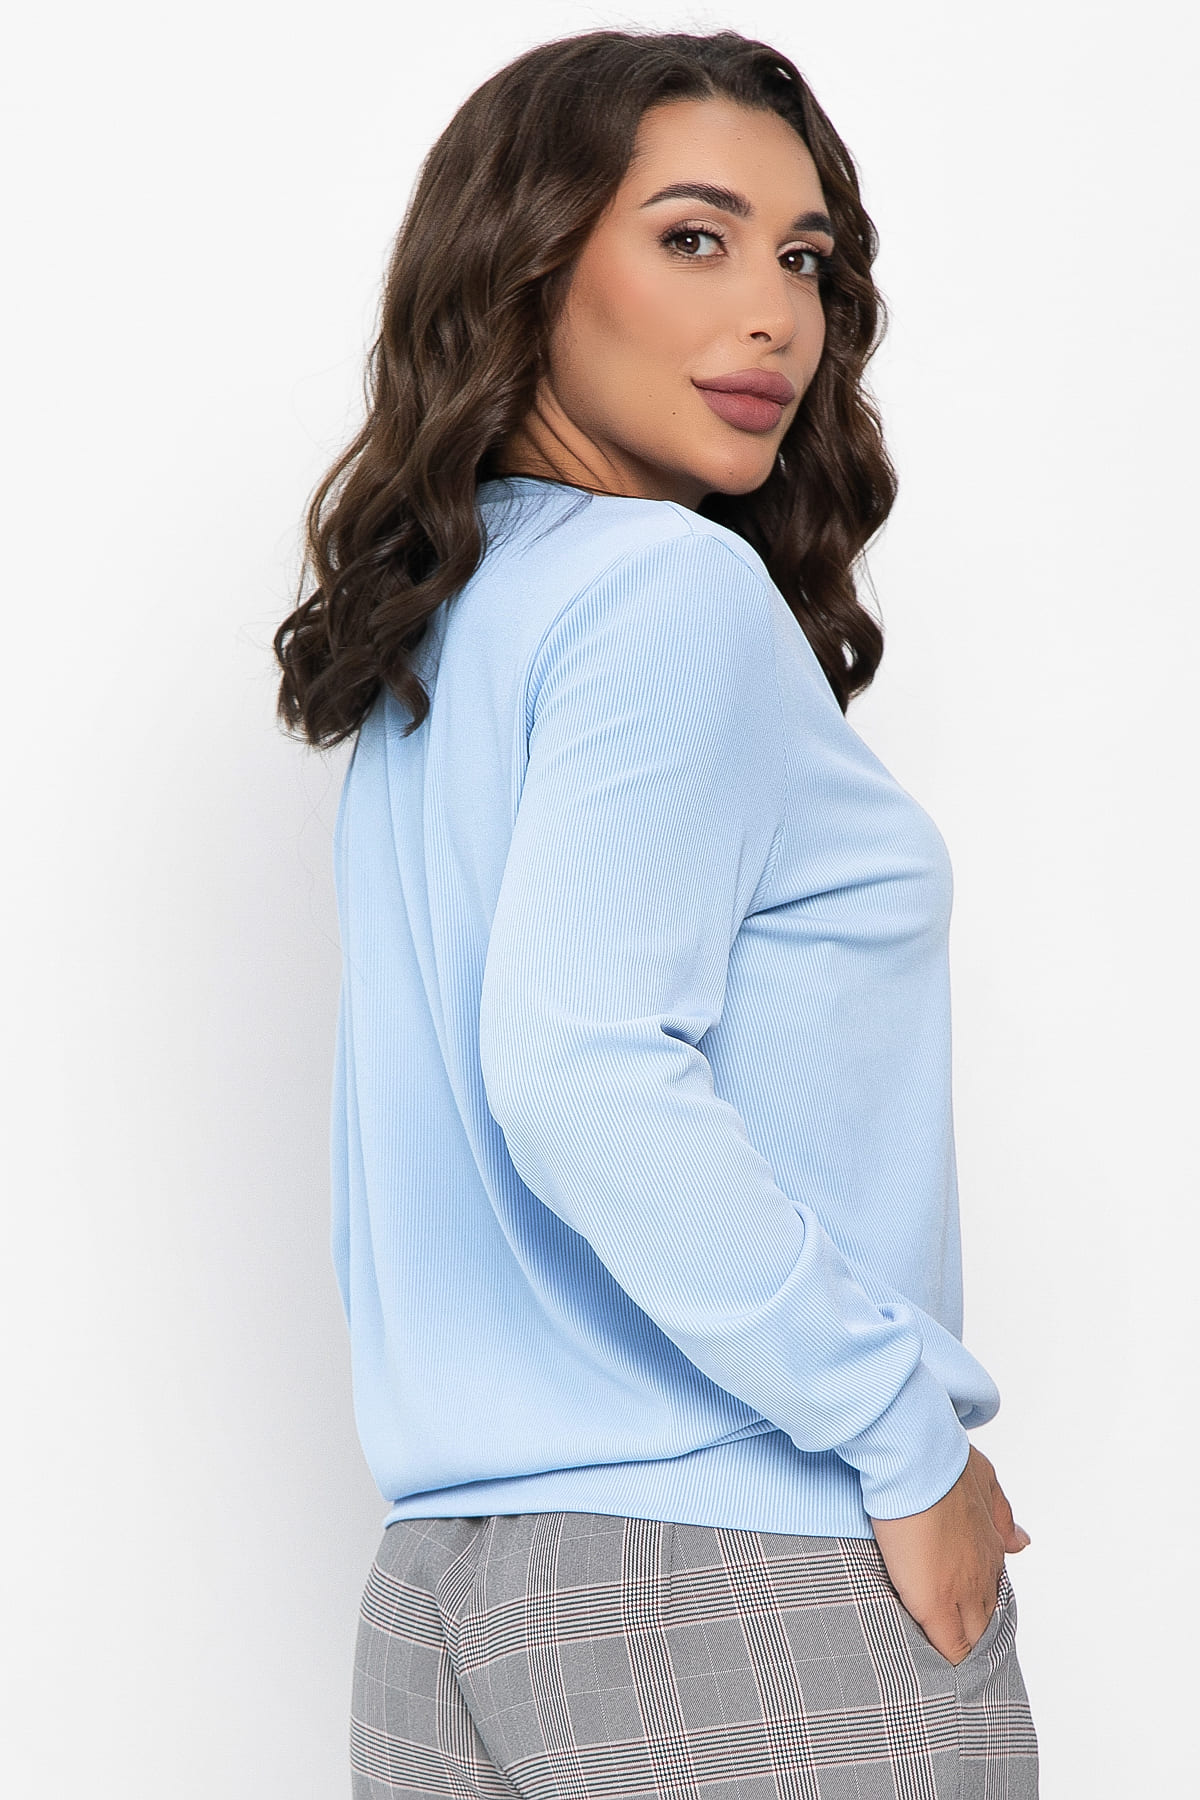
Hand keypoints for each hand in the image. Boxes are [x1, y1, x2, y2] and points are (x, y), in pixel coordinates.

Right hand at [869, 1445, 1030, 1665]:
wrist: (916, 1463)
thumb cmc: (941, 1464)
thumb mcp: (984, 1479)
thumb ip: (1002, 1512)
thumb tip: (1022, 1540)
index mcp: (990, 1547)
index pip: (993, 1590)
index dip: (984, 1606)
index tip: (974, 1618)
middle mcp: (983, 1572)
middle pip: (989, 1619)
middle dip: (982, 1635)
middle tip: (970, 1654)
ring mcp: (962, 1591)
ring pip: (974, 1637)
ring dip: (968, 1650)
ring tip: (960, 1671)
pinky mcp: (936, 1604)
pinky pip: (950, 1646)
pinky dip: (949, 1661)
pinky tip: (945, 1676)